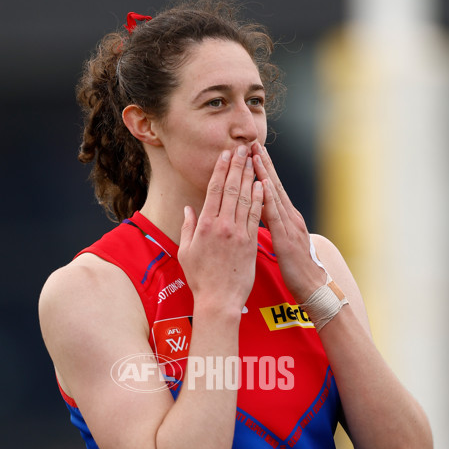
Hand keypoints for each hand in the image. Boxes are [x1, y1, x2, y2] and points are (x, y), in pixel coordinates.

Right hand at [178, 146, 262, 311]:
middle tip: (242, 149)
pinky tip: (262, 184)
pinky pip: (255, 215)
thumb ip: (188, 228)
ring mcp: (237, 233)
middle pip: (231, 189)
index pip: (214, 190)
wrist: (219, 300)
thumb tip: (188, 209)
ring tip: (253, 160)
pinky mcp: (250, 242)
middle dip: (237, 166)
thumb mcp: (186, 252)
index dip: (220, 170)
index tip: (225, 155)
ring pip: (245, 198)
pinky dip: (259, 198)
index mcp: (204, 226)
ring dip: (250, 176)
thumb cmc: (201, 279)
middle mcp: (221, 226)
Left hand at [252, 142, 324, 301]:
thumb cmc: (296, 269)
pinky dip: (268, 198)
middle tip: (252, 142)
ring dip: (264, 173)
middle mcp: (290, 217)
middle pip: (274, 185)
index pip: (272, 189)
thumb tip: (261, 216)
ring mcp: (290, 226)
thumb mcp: (284, 243)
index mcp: (287, 218)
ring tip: (254, 154)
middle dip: (263, 163)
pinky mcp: (286, 238)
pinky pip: (275, 215)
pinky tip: (261, 185)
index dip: (263, 170)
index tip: (252, 151)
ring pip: (274, 195)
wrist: (312, 287)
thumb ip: (274, 228)